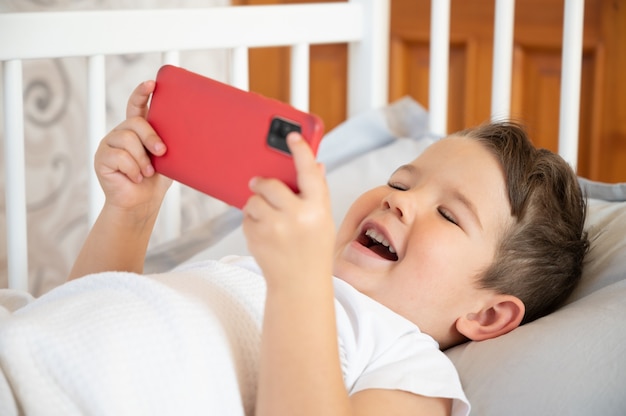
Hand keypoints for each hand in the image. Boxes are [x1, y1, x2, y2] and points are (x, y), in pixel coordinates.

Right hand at [94, 81, 171, 213]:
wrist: (142, 203)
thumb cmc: (156, 180)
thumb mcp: (168, 158)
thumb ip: (171, 142)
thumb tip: (193, 131)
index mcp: (137, 130)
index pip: (136, 105)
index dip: (142, 93)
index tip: (152, 84)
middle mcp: (121, 133)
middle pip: (135, 123)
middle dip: (151, 137)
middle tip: (162, 152)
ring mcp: (109, 145)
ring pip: (127, 140)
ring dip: (142, 159)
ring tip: (147, 172)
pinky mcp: (101, 158)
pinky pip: (118, 156)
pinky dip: (133, 169)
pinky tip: (136, 177)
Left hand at [242, 133, 334, 288]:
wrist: (299, 285)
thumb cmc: (313, 250)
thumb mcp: (323, 221)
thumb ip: (317, 193)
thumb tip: (316, 165)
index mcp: (318, 209)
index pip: (309, 172)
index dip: (300, 151)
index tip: (291, 135)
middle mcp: (297, 217)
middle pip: (269, 184)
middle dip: (262, 184)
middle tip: (259, 185)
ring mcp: (274, 228)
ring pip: (253, 201)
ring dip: (256, 206)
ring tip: (269, 220)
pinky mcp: (256, 238)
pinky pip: (246, 218)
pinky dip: (252, 222)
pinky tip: (265, 235)